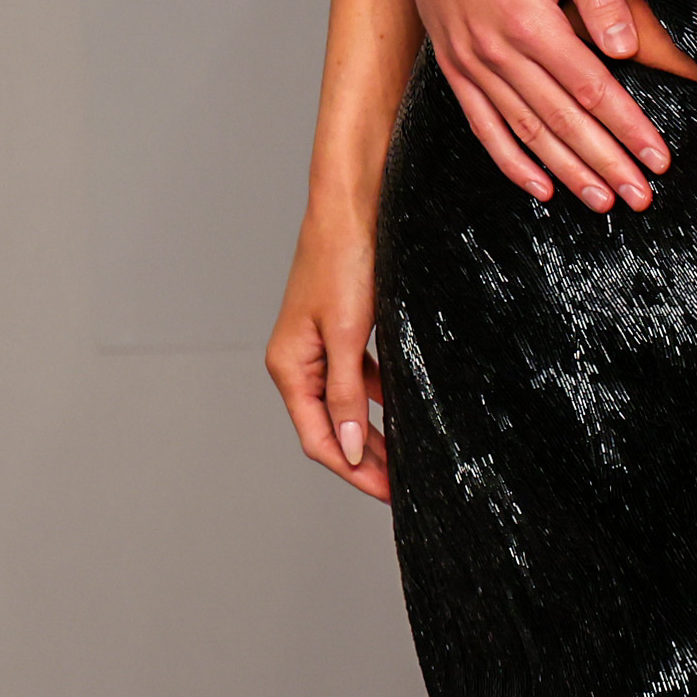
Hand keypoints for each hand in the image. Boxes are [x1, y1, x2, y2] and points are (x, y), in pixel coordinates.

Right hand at [266, 207, 388, 502]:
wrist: (352, 203)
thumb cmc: (344, 260)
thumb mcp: (348, 334)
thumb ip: (347, 394)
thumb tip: (350, 449)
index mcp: (289, 366)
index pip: (317, 437)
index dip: (352, 469)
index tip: (387, 492)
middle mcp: (299, 360)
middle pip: (330, 426)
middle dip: (364, 458)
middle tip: (402, 485)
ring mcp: (320, 344)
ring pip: (347, 402)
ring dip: (374, 430)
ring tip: (407, 455)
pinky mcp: (342, 327)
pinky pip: (359, 375)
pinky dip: (380, 395)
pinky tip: (404, 406)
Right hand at [402, 0, 669, 210]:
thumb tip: (625, 51)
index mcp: (528, 20)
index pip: (591, 90)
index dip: (627, 128)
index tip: (658, 159)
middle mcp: (496, 51)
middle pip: (562, 121)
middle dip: (606, 163)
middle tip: (641, 196)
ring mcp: (470, 62)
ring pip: (525, 131)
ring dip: (566, 171)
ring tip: (602, 202)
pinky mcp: (453, 64)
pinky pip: (482, 124)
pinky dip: (510, 161)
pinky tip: (539, 187)